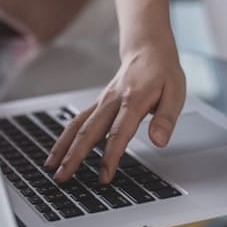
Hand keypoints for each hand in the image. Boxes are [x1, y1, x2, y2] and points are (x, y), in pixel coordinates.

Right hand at [45, 43, 185, 182]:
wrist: (148, 48)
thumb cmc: (163, 72)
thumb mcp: (176, 92)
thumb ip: (166, 118)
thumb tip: (159, 141)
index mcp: (134, 100)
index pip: (119, 132)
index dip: (111, 156)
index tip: (104, 176)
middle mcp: (113, 101)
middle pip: (89, 131)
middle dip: (74, 156)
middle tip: (63, 178)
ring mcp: (103, 101)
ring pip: (78, 126)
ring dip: (63, 148)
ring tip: (51, 168)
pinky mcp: (98, 103)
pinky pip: (78, 121)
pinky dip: (65, 137)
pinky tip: (57, 152)